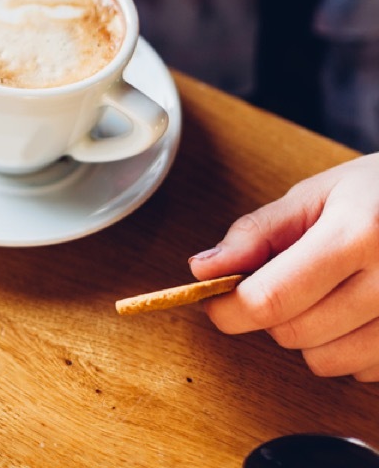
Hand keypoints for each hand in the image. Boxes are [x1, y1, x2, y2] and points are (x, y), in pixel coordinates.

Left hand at [191, 153, 378, 380]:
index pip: (270, 298)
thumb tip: (203, 269)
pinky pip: (365, 371)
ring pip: (328, 360)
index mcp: (357, 234)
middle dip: (271, 313)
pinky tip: (361, 311)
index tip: (216, 302)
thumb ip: (257, 232)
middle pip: (294, 332)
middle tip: (286, 280)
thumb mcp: (319, 193)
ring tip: (328, 293)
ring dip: (311, 336)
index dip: (229, 308)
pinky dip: (350, 348)